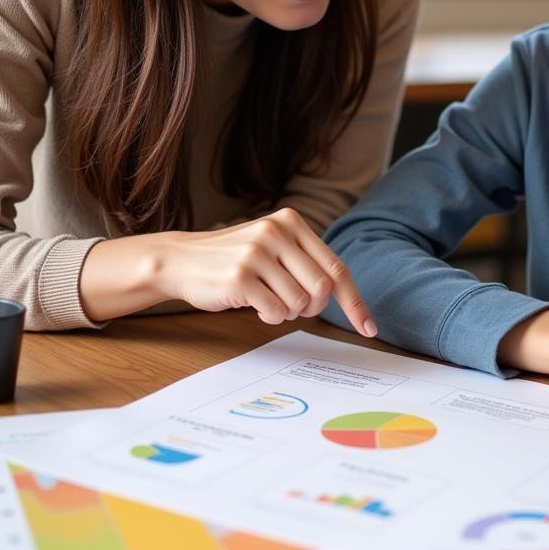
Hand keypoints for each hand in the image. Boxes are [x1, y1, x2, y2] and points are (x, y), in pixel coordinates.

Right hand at [155, 208, 375, 333]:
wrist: (180, 260)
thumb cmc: (233, 259)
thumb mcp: (271, 245)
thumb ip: (305, 260)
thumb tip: (344, 294)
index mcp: (291, 222)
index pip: (336, 267)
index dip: (354, 301)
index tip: (368, 327)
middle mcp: (277, 232)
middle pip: (322, 289)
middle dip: (313, 309)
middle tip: (292, 308)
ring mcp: (257, 253)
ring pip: (299, 303)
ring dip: (286, 312)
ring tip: (266, 300)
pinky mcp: (240, 276)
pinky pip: (275, 311)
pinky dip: (270, 317)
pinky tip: (254, 305)